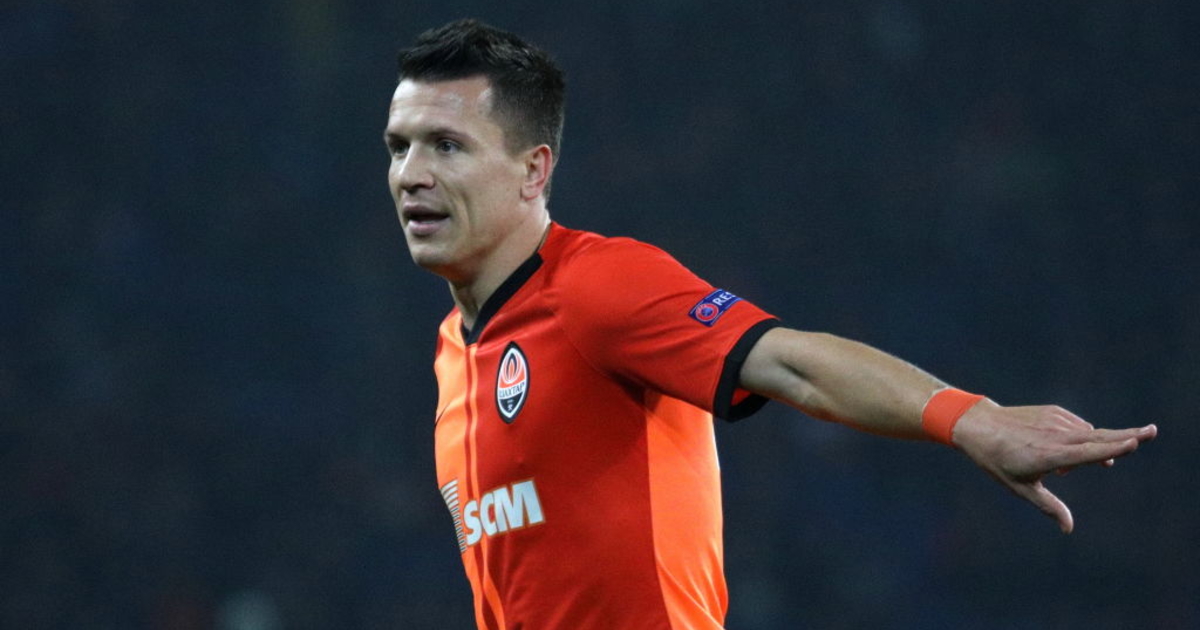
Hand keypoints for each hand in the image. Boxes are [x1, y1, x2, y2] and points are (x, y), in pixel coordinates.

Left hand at [950, 399, 1156, 532]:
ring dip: (1095, 448)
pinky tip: (1059, 454)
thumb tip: (1069, 529)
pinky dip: (1077, 439)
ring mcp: (1056, 420)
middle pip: (1100, 436)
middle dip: (1128, 435)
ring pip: (1090, 432)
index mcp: (1050, 455)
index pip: (1088, 452)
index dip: (1112, 449)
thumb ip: (1049, 507)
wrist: (978, 425)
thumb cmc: (997, 461)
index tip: (1133, 444)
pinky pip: (1076, 426)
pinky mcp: (1053, 411)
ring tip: (1062, 472)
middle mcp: (1056, 435)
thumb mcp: (1021, 488)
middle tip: (1152, 432)